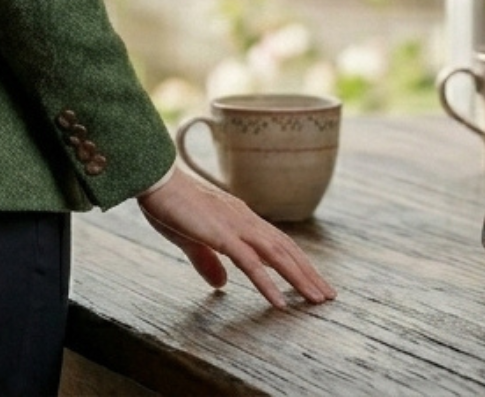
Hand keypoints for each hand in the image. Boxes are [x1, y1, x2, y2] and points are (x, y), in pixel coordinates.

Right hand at [137, 167, 336, 309]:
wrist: (156, 182)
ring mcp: (236, 227)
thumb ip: (208, 262)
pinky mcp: (222, 235)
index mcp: (241, 220)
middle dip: (309, 273)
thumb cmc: (171, 207)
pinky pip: (250, 264)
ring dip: (299, 279)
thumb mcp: (192, 241)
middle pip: (286, 250)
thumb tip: (222, 284)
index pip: (278, 244)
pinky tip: (280, 302)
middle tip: (328, 295)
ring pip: (277, 256)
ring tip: (316, 300)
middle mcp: (246, 221)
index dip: (298, 263)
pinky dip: (268, 284)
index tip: (313, 281)